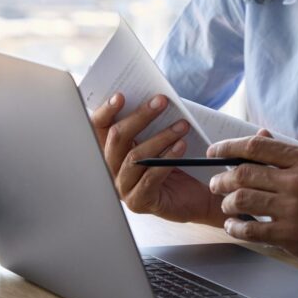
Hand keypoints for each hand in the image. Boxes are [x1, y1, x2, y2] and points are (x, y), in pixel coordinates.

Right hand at [90, 93, 226, 226]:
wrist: (199, 195)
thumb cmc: (179, 162)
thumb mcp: (162, 138)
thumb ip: (152, 123)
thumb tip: (154, 98)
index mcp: (113, 150)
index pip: (99, 128)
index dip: (106, 111)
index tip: (121, 96)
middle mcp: (111, 169)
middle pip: (117, 139)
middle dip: (140, 117)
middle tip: (162, 101)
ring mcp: (123, 187)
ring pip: (135, 157)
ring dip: (160, 137)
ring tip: (182, 125)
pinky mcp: (139, 202)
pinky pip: (149, 177)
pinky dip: (167, 159)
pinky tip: (181, 146)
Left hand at [207, 133, 297, 285]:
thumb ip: (293, 156)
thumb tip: (263, 137)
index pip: (256, 147)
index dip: (228, 147)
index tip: (214, 151)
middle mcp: (296, 181)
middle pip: (242, 173)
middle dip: (221, 179)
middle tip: (216, 184)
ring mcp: (292, 208)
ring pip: (241, 199)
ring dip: (226, 203)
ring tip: (227, 207)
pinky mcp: (290, 235)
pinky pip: (250, 228)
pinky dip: (236, 228)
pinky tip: (234, 227)